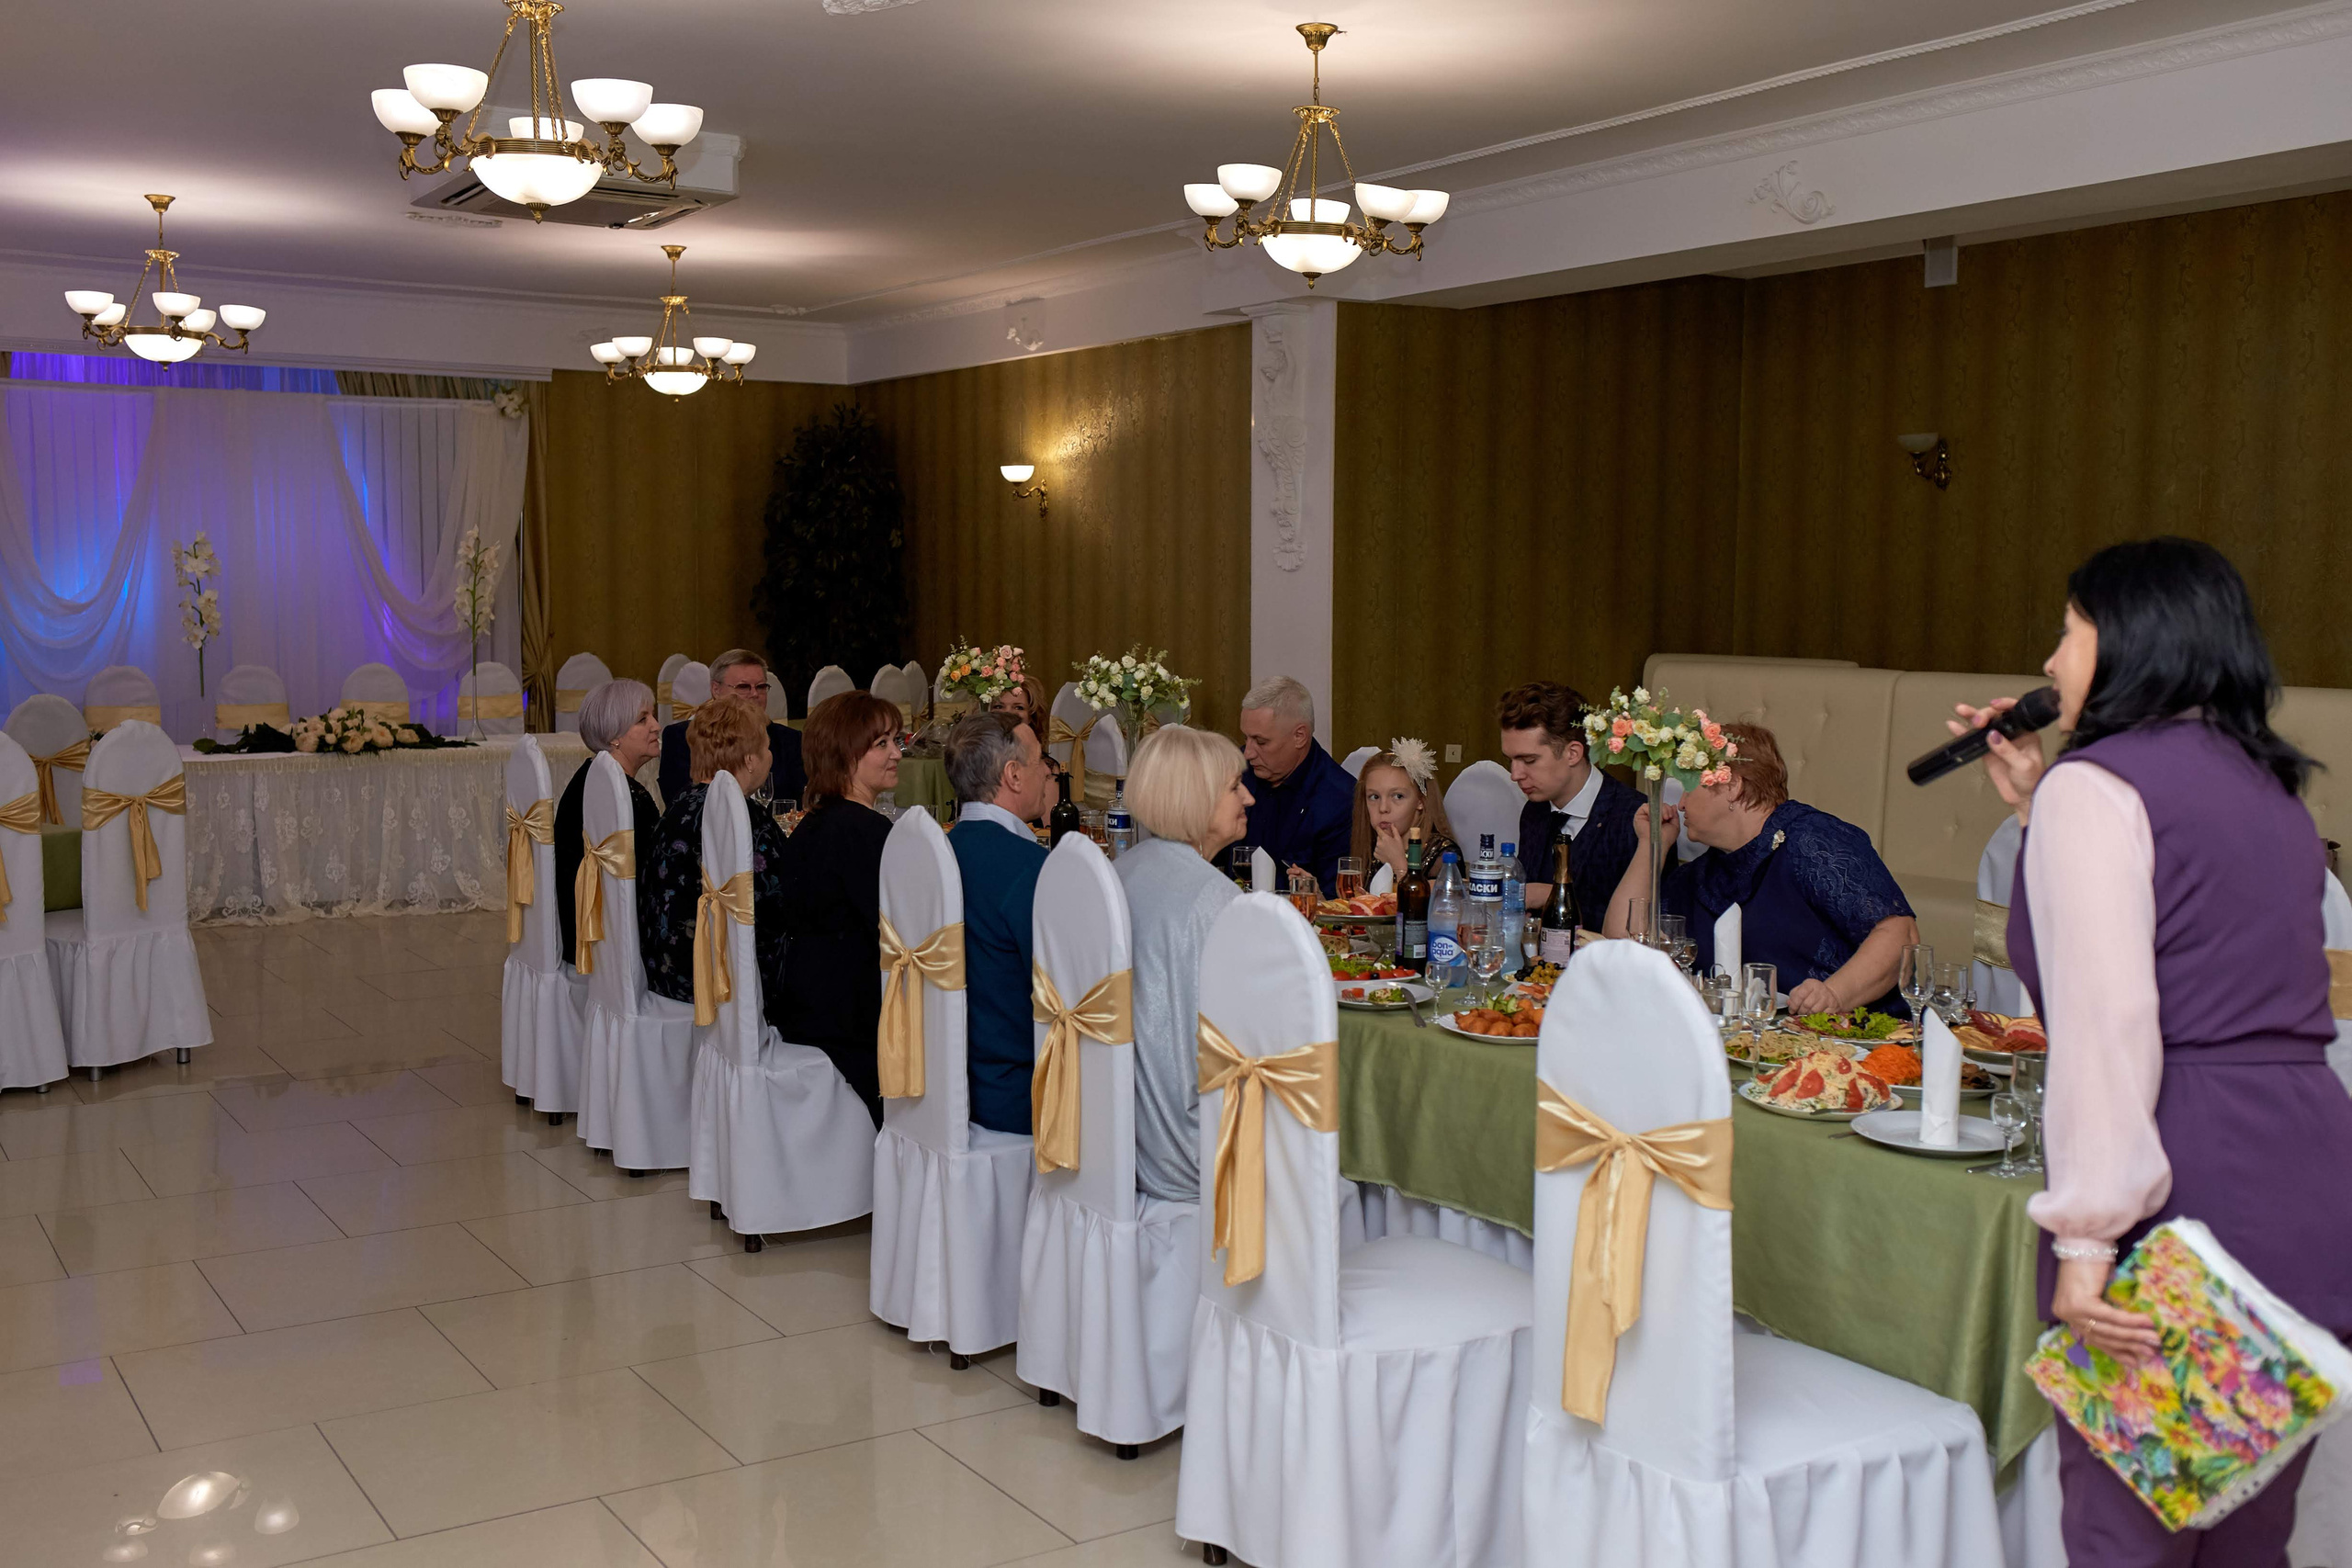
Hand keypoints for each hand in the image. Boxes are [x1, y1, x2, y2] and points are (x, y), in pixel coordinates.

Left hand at [1373, 822, 1405, 878]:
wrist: (1397, 862)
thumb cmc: (1399, 851)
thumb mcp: (1398, 839)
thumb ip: (1394, 830)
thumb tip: (1392, 825)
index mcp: (1384, 838)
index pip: (1378, 830)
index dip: (1379, 828)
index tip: (1379, 827)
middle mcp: (1379, 843)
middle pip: (1379, 837)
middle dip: (1383, 838)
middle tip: (1389, 842)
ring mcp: (1377, 849)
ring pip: (1378, 844)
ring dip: (1381, 844)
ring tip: (1388, 848)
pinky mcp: (1375, 854)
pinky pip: (1376, 850)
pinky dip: (1380, 850)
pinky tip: (1386, 852)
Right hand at [1630, 800, 1680, 849]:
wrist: (1658, 843)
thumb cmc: (1665, 838)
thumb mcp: (1675, 826)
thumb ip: (1675, 815)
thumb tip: (1673, 806)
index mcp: (1659, 819)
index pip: (1663, 808)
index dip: (1669, 809)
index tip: (1672, 815)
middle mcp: (1652, 817)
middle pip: (1659, 805)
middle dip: (1666, 809)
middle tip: (1668, 817)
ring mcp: (1645, 816)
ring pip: (1653, 805)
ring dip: (1661, 810)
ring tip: (1664, 818)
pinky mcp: (1639, 815)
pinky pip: (1645, 806)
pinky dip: (1652, 810)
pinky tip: (1656, 818)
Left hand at [1787, 977, 1839, 1013]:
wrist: (1830, 994)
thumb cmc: (1812, 993)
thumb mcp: (1801, 990)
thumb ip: (1794, 996)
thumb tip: (1789, 1003)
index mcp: (1810, 983)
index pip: (1800, 995)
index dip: (1794, 1005)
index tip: (1791, 1010)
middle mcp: (1820, 989)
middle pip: (1806, 1005)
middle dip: (1801, 1011)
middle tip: (1800, 1013)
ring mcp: (1828, 998)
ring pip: (1814, 1012)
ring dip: (1808, 1015)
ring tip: (1807, 1014)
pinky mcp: (1833, 1007)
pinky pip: (1822, 1016)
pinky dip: (1816, 1018)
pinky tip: (1815, 1016)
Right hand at [1948, 699, 2044, 818]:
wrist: (2024, 798)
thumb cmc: (2033, 781)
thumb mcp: (2024, 766)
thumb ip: (2008, 751)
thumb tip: (1993, 736)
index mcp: (2026, 732)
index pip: (2016, 712)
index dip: (2005, 705)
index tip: (1993, 705)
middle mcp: (2012, 734)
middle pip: (1996, 716)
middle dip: (1984, 714)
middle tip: (1977, 722)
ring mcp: (1998, 742)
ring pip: (1983, 725)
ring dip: (1971, 716)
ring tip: (1960, 710)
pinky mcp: (1987, 752)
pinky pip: (1974, 739)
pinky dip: (1964, 733)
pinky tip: (1954, 726)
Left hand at [2051, 1254, 2160, 1360]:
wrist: (2084, 1239)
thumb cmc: (2092, 1263)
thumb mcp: (2097, 1293)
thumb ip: (2105, 1313)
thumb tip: (2131, 1336)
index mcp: (2067, 1313)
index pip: (2094, 1338)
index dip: (2116, 1351)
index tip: (2134, 1362)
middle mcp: (2066, 1314)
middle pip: (2102, 1336)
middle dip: (2129, 1346)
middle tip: (2151, 1352)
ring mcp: (2071, 1310)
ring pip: (2108, 1329)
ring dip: (2134, 1336)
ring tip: (2154, 1341)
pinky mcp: (2081, 1304)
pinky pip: (2111, 1317)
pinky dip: (2131, 1321)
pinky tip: (2147, 1323)